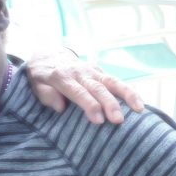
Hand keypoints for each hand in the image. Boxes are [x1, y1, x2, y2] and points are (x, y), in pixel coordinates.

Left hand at [24, 49, 144, 123]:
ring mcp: (91, 71)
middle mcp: (79, 72)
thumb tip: (61, 107)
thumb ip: (47, 96)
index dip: (88, 104)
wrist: (48, 56)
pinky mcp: (99, 71)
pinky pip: (116, 81)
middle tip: (118, 120)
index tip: (98, 120)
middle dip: (109, 104)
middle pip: (97, 88)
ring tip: (139, 109)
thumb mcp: (35, 85)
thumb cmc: (41, 77)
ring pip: (111, 81)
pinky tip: (139, 104)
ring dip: (126, 95)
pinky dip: (129, 91)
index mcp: (61, 77)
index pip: (77, 91)